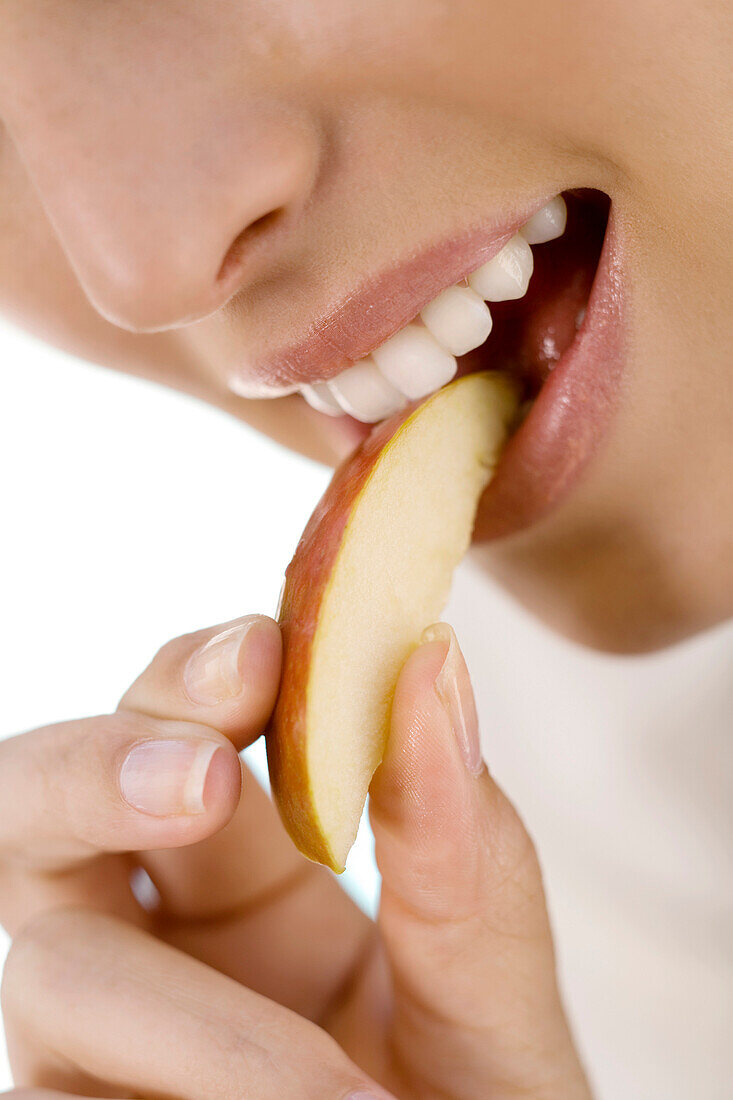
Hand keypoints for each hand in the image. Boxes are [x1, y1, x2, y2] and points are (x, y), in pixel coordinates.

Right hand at [0, 615, 590, 1097]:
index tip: (263, 651)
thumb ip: (463, 847)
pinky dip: (163, 1090)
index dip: (197, 676)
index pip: (180, 727)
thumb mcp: (491, 985)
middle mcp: (164, 938)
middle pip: (45, 805)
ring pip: (49, 965)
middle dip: (98, 769)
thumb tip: (435, 661)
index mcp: (259, 871)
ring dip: (191, 1019)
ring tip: (340, 1099)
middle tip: (194, 780)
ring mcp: (106, 1040)